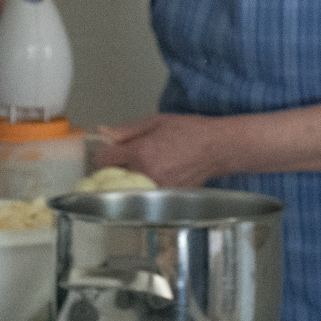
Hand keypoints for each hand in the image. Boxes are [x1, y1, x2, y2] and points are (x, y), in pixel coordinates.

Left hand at [90, 113, 231, 188]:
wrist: (217, 148)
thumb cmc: (189, 131)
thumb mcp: (155, 122)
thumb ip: (127, 131)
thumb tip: (103, 133)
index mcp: (141, 152)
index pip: (104, 159)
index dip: (105, 154)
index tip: (111, 151)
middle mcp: (146, 174)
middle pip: (112, 178)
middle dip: (114, 169)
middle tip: (125, 161)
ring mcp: (157, 189)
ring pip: (128, 190)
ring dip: (128, 182)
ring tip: (143, 170)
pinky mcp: (167, 198)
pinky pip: (145, 197)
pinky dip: (144, 189)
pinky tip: (156, 177)